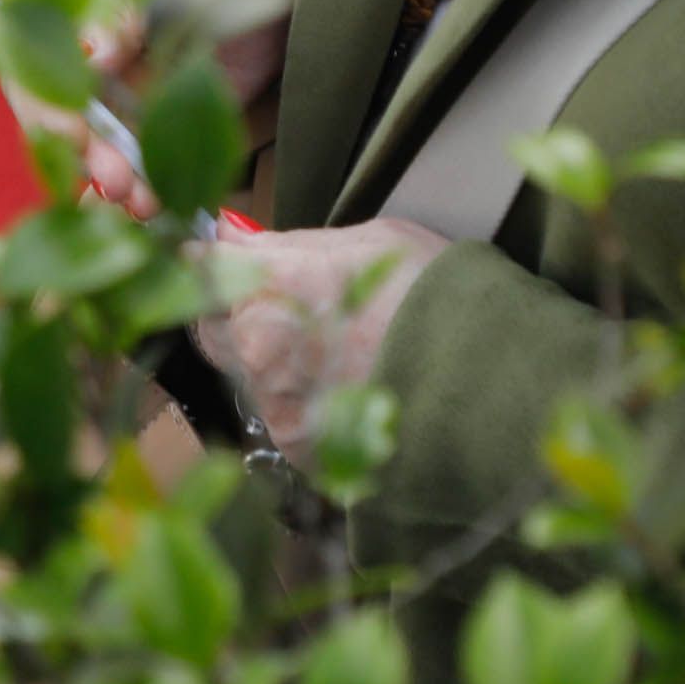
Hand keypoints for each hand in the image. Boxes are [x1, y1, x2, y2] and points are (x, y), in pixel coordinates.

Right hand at [40, 0, 290, 216]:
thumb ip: (125, 5)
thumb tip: (91, 53)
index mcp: (74, 23)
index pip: (37, 72)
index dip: (47, 108)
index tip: (72, 132)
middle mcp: (95, 72)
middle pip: (71, 127)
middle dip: (88, 159)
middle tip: (114, 180)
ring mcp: (134, 104)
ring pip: (110, 156)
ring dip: (121, 185)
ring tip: (145, 205)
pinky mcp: (174, 130)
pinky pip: (157, 169)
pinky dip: (158, 191)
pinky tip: (168, 209)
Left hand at [205, 218, 446, 457]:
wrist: (487, 382)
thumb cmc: (436, 298)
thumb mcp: (368, 241)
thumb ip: (289, 243)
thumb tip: (235, 233)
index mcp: (271, 282)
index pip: (197, 265)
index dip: (207, 261)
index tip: (218, 259)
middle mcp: (259, 347)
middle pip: (211, 325)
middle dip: (235, 314)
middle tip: (288, 307)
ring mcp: (276, 405)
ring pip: (246, 377)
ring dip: (273, 363)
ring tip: (339, 354)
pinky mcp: (298, 450)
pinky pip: (282, 419)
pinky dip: (304, 406)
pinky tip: (350, 390)